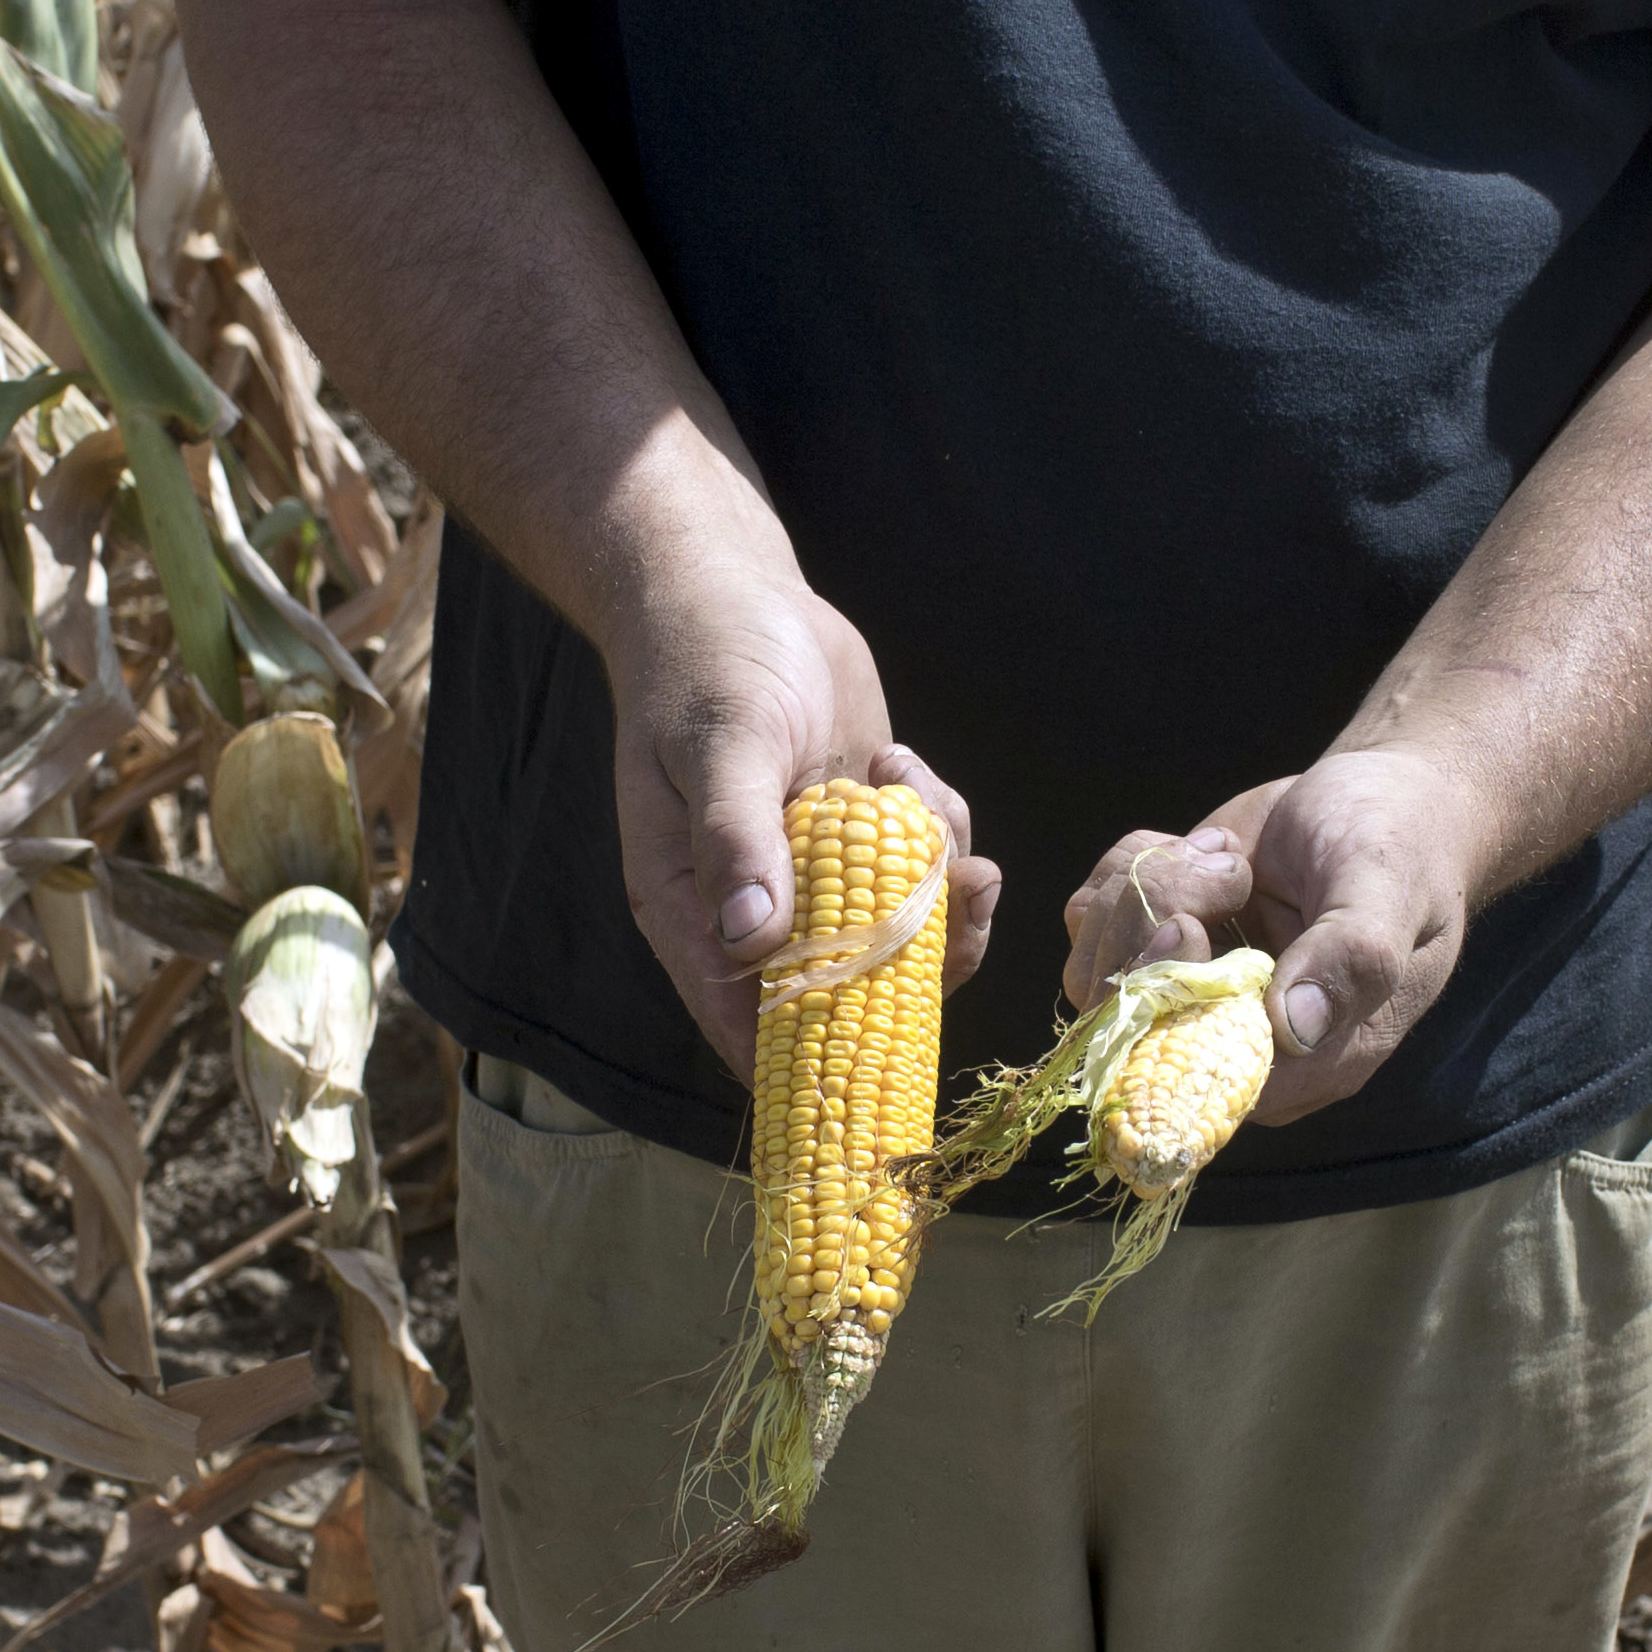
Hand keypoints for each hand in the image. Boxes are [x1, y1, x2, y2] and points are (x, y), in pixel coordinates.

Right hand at [604, 558, 1000, 1078]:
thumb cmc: (705, 666)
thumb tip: (751, 938)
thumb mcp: (721, 744)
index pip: (747, 1020)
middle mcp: (757, 910)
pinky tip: (901, 766)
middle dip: (917, 962)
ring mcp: (819, 877)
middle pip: (846, 995)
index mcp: (695, 910)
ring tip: (913, 793)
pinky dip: (937, 831)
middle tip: (956, 894)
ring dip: (936, 885)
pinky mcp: (865, 838)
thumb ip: (736, 839)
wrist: (733, 595)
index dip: (813, 1055)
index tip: (887, 1052)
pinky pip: (923, 872)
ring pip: (903, 937)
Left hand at [1062, 746, 1495, 1122]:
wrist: (1380, 796)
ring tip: (1230, 858)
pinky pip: (1091, 919)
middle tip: (1229, 869)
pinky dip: (1136, 866)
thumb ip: (1351, 957)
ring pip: (1094, 969)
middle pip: (1124, 1028)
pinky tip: (1206, 850)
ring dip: (1147, 888)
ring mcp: (1187, 995)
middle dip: (1152, 927)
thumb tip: (1294, 1029)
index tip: (1194, 927)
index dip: (1170, 1011)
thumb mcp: (1388, 888)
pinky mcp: (1154, 944)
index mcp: (1308, 1062)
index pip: (1196, 1082)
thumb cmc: (1401, 845)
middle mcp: (1233, 1042)